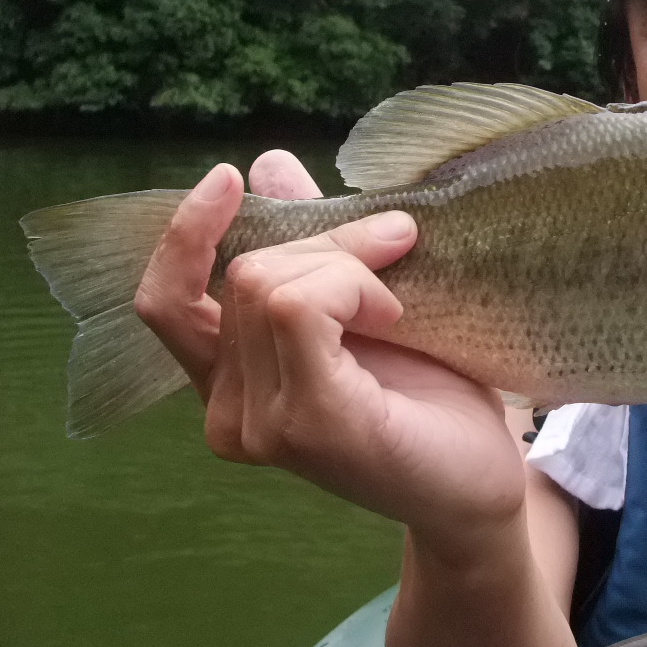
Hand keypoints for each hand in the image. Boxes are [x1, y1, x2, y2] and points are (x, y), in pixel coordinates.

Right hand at [133, 150, 527, 555]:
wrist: (481, 483)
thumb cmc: (432, 397)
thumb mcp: (365, 302)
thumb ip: (311, 244)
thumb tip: (268, 164)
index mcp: (230, 385)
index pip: (165, 302)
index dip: (185, 235)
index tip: (230, 179)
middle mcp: (228, 414)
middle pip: (243, 273)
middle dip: (326, 240)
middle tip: (397, 245)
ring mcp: (259, 426)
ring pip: (270, 283)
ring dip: (348, 265)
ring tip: (398, 304)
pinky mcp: (305, 424)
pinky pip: (299, 308)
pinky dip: (352, 288)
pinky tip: (393, 319)